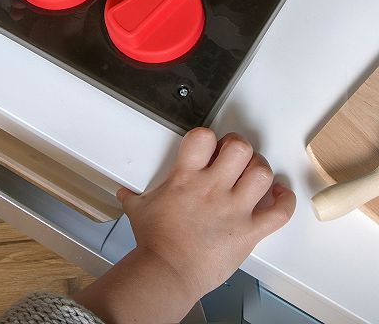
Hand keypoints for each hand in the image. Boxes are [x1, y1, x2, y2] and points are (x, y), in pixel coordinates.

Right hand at [73, 129, 295, 322]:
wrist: (168, 271)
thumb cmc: (155, 242)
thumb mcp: (139, 210)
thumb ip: (134, 196)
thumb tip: (124, 192)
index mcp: (186, 177)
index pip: (203, 137)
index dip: (209, 138)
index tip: (211, 147)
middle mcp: (213, 187)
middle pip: (240, 148)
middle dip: (239, 148)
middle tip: (235, 157)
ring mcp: (234, 209)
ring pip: (262, 174)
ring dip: (260, 171)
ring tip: (253, 175)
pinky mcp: (249, 231)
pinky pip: (279, 212)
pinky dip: (285, 201)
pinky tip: (279, 196)